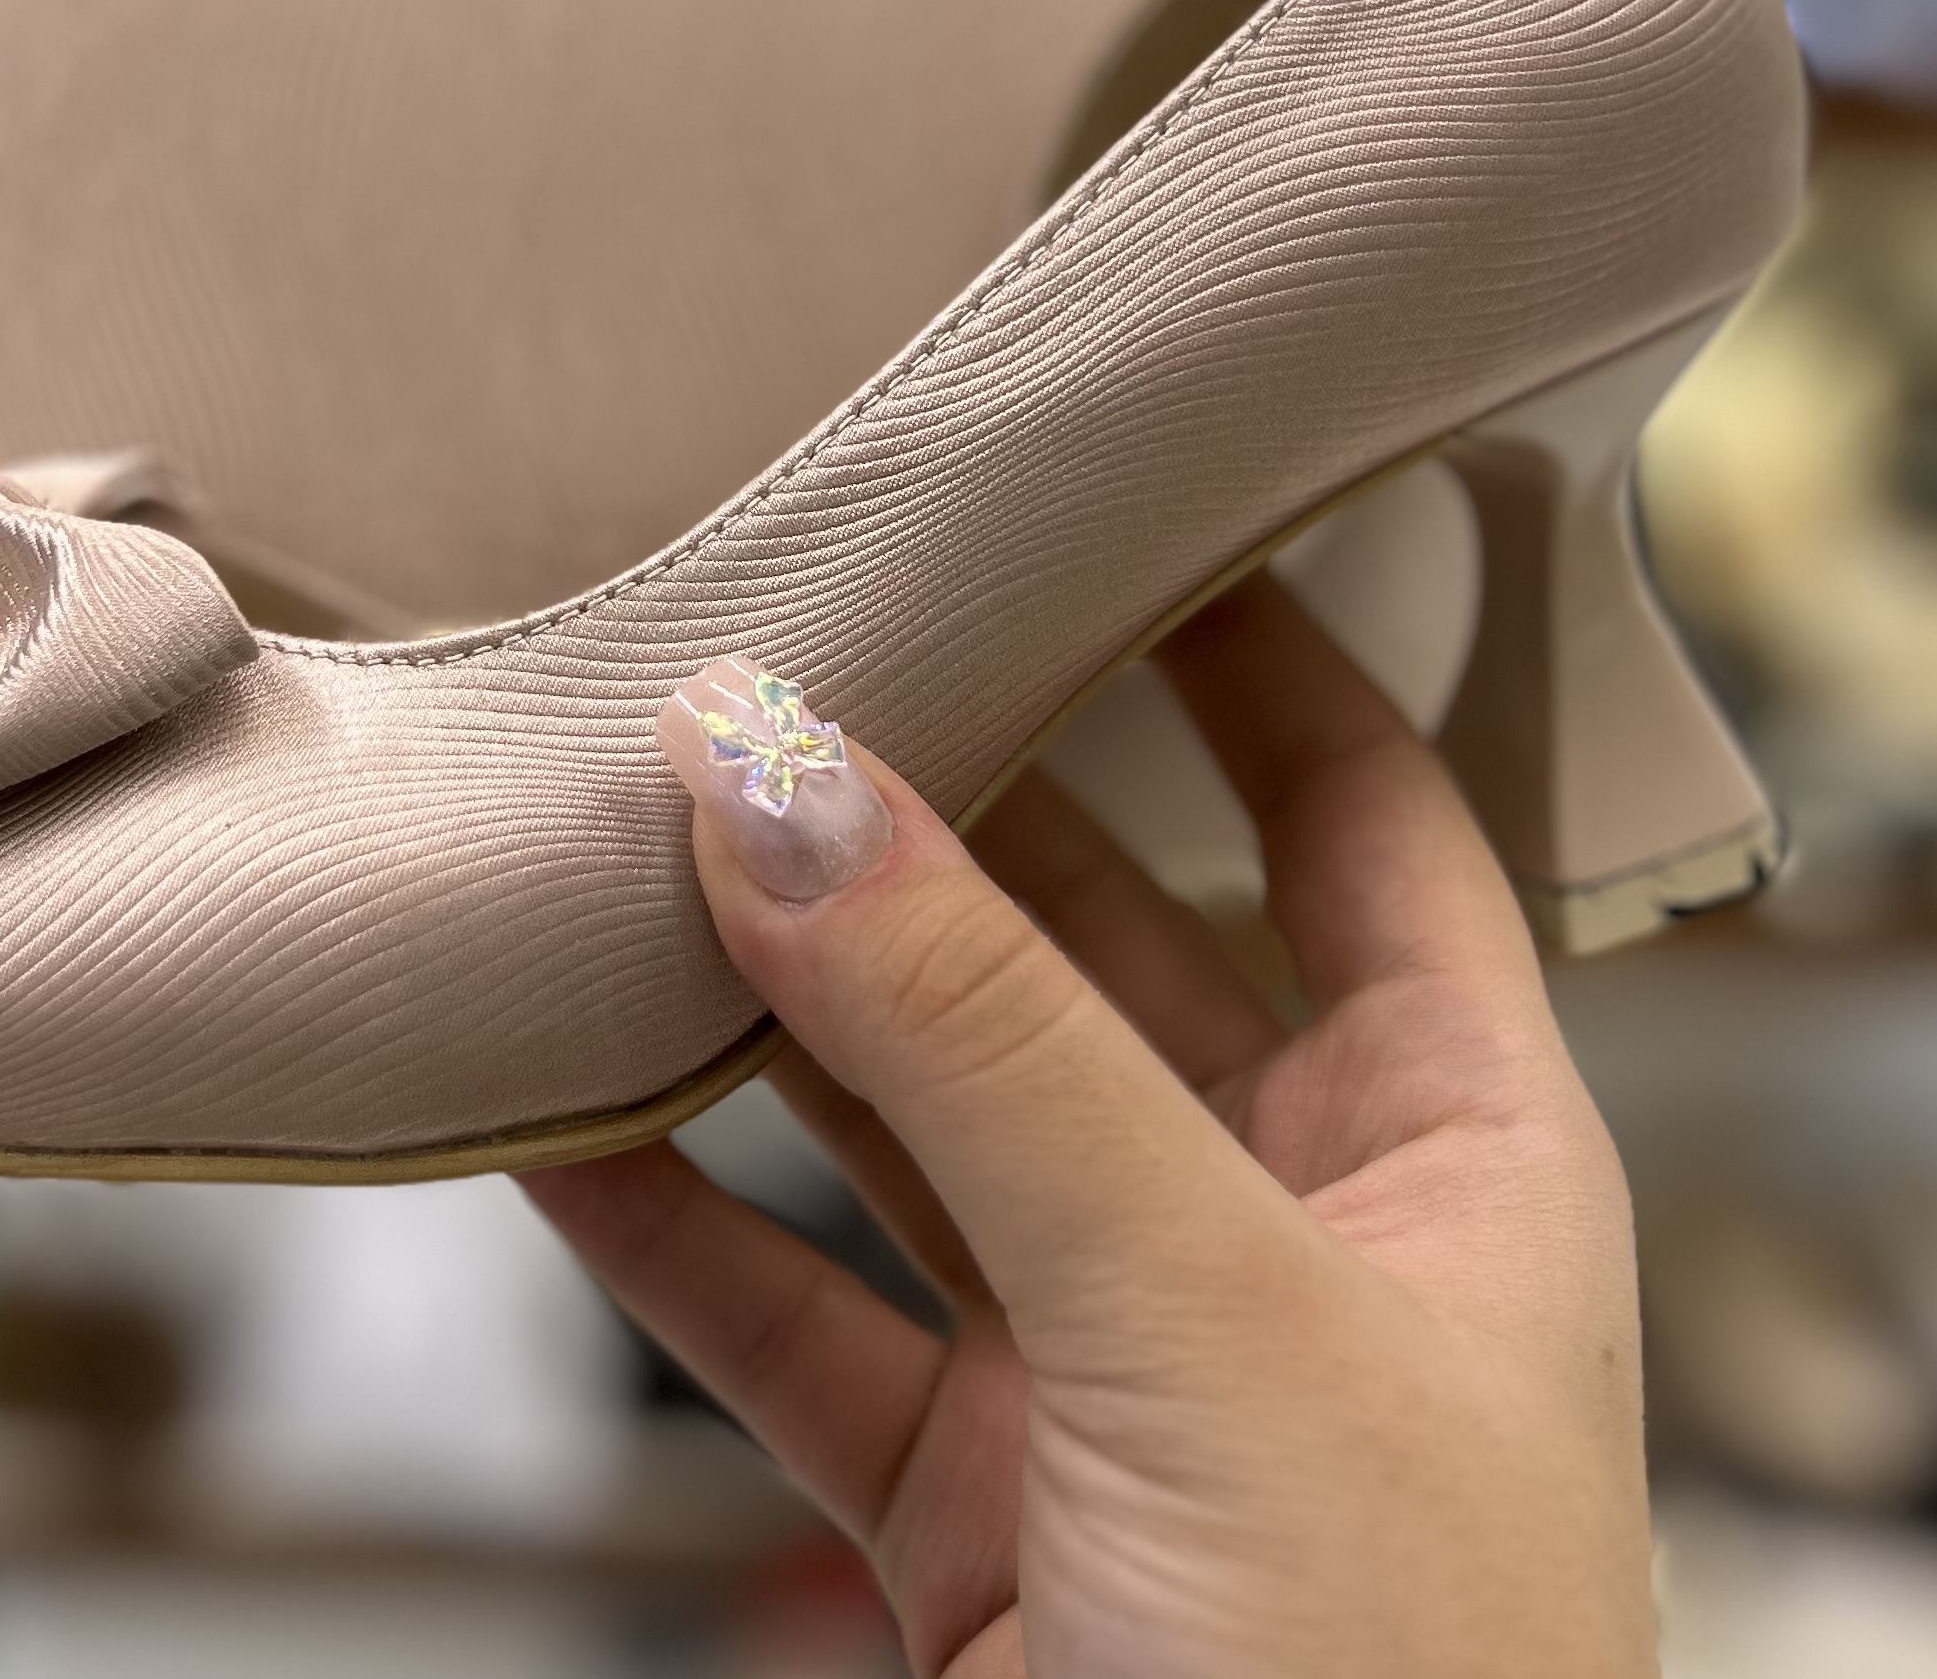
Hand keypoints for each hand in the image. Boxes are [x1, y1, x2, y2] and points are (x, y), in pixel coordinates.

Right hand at [527, 575, 1653, 1678]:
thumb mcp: (1208, 1321)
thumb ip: (980, 1040)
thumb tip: (775, 759)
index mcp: (1455, 1151)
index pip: (1362, 814)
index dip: (1254, 646)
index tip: (1099, 490)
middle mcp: (1283, 1231)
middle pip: (1089, 938)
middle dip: (933, 808)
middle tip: (771, 644)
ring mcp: (1112, 1367)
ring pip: (908, 1114)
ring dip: (765, 995)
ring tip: (614, 838)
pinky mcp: (964, 1510)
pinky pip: (786, 1309)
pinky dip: (660, 1214)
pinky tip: (545, 1101)